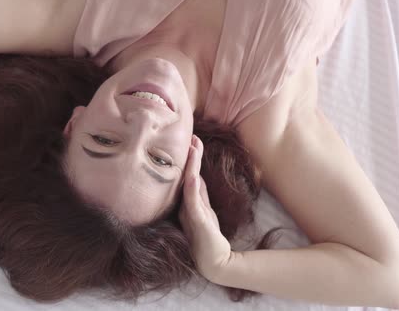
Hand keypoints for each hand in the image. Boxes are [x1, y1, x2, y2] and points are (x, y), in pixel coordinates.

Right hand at [179, 135, 231, 282]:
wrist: (215, 263)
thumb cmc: (208, 238)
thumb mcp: (205, 211)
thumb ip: (199, 194)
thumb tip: (195, 175)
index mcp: (186, 202)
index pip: (188, 175)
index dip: (190, 158)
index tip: (191, 139)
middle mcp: (183, 205)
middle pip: (186, 176)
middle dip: (189, 156)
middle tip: (190, 135)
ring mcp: (189, 213)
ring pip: (188, 185)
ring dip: (190, 166)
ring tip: (192, 148)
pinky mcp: (197, 221)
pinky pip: (193, 202)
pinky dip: (192, 188)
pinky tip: (192, 175)